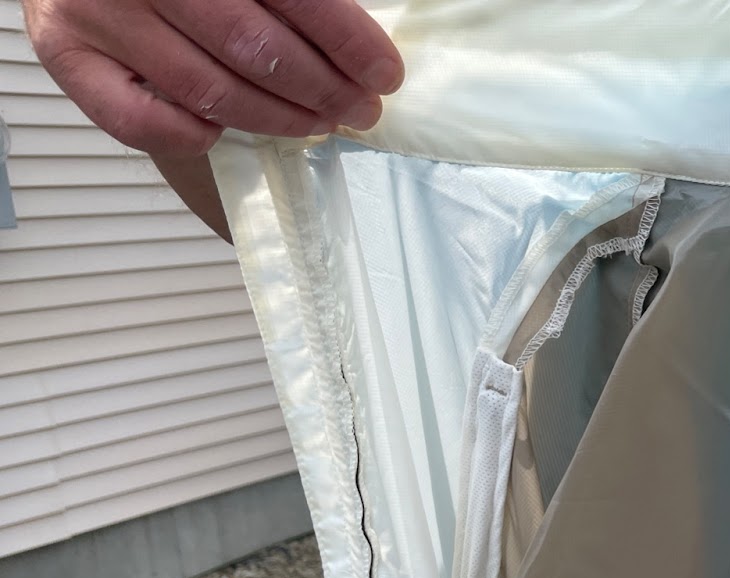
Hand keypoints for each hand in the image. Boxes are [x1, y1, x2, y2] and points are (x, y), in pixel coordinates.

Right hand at [20, 0, 403, 156]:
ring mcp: (95, 13)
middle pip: (251, 46)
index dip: (346, 38)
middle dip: (322, 87)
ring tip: (318, 122)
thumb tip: (356, 44)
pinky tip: (224, 130)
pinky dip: (193, 134)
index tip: (383, 72)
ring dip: (277, 118)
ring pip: (208, 89)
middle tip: (360, 107)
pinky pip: (140, 121)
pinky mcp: (68, 56)